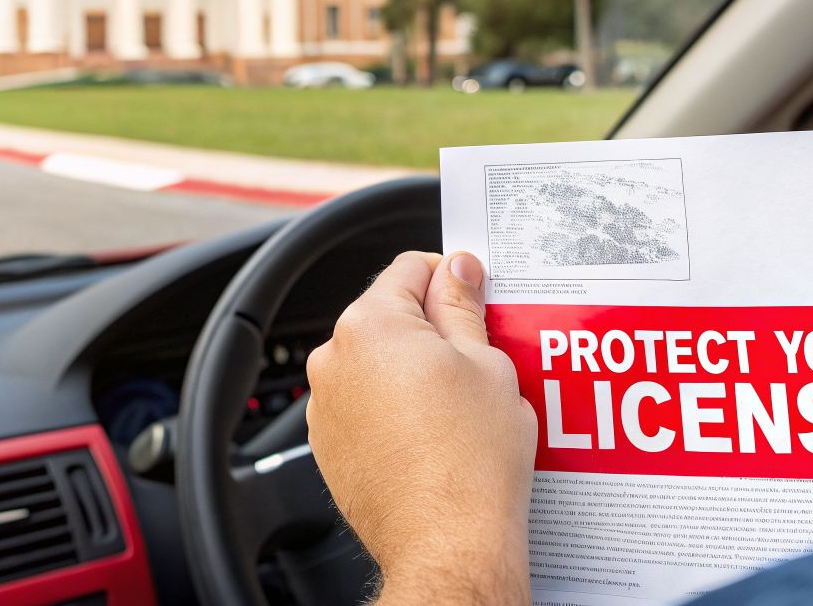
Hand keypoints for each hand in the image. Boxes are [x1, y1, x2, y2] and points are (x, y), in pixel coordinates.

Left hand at [305, 251, 535, 604]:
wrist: (447, 542)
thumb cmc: (470, 461)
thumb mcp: (486, 364)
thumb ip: (463, 305)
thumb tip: (456, 269)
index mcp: (370, 325)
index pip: (409, 269)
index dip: (450, 277)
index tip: (474, 295)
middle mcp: (334, 358)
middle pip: (388, 316)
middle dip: (431, 329)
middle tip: (478, 359)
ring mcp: (326, 404)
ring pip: (376, 363)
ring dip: (411, 370)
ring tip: (458, 404)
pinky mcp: (328, 444)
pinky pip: (364, 404)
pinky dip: (392, 408)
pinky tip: (432, 434)